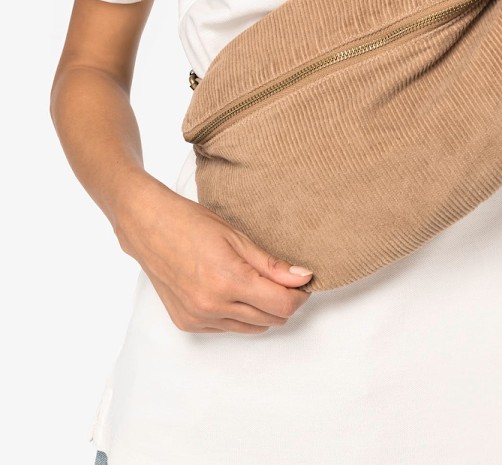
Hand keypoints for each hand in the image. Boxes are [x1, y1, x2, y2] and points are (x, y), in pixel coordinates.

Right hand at [115, 179, 313, 333]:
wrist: (148, 227)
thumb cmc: (190, 223)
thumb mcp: (237, 237)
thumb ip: (271, 265)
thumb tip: (303, 278)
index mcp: (228, 281)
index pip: (282, 305)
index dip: (299, 295)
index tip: (303, 283)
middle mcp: (212, 306)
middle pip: (270, 319)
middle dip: (283, 302)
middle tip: (284, 280)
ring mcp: (199, 318)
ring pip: (251, 328)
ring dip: (262, 311)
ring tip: (257, 283)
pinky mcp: (188, 324)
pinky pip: (227, 328)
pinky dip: (238, 314)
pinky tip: (232, 291)